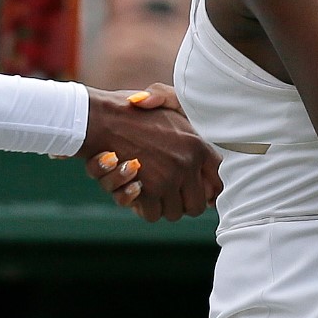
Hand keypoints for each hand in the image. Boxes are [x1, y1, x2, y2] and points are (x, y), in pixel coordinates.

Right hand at [79, 84, 219, 221]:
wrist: (100, 116)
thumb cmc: (129, 109)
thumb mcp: (166, 104)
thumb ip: (191, 130)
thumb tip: (203, 168)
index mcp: (198, 144)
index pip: (217, 182)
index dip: (206, 190)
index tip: (194, 190)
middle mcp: (188, 163)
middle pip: (195, 206)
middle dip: (180, 203)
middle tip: (164, 192)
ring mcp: (168, 179)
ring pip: (172, 213)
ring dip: (159, 206)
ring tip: (145, 188)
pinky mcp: (147, 192)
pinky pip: (151, 214)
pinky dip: (141, 207)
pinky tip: (133, 189)